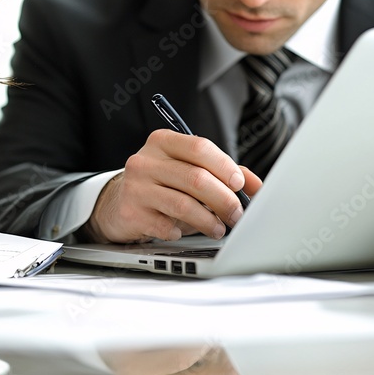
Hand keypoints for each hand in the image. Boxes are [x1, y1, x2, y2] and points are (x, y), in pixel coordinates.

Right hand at [85, 130, 261, 243]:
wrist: (118, 202)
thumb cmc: (160, 183)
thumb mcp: (186, 169)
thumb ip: (221, 173)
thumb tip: (255, 186)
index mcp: (162, 142)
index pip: (199, 147)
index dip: (225, 166)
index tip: (239, 184)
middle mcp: (146, 161)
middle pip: (195, 178)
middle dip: (224, 199)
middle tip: (237, 214)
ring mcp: (136, 187)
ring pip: (183, 204)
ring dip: (209, 220)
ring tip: (219, 228)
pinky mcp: (130, 212)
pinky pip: (166, 226)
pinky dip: (181, 232)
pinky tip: (184, 231)